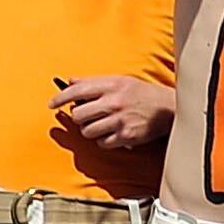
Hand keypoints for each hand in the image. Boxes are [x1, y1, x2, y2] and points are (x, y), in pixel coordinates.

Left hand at [50, 72, 171, 151]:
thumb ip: (95, 82)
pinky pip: (102, 143)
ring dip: (92, 130)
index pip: (76, 91)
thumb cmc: (144, 94)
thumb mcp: (121, 81)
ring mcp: (120, 121)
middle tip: (89, 116)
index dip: (60, 98)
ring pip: (87, 131)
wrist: (171, 109)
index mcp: (112, 85)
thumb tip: (71, 81)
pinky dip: (105, 140)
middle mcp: (114, 102)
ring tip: (104, 124)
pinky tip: (115, 132)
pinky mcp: (126, 136)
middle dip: (80, 117)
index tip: (53, 105)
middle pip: (78, 115)